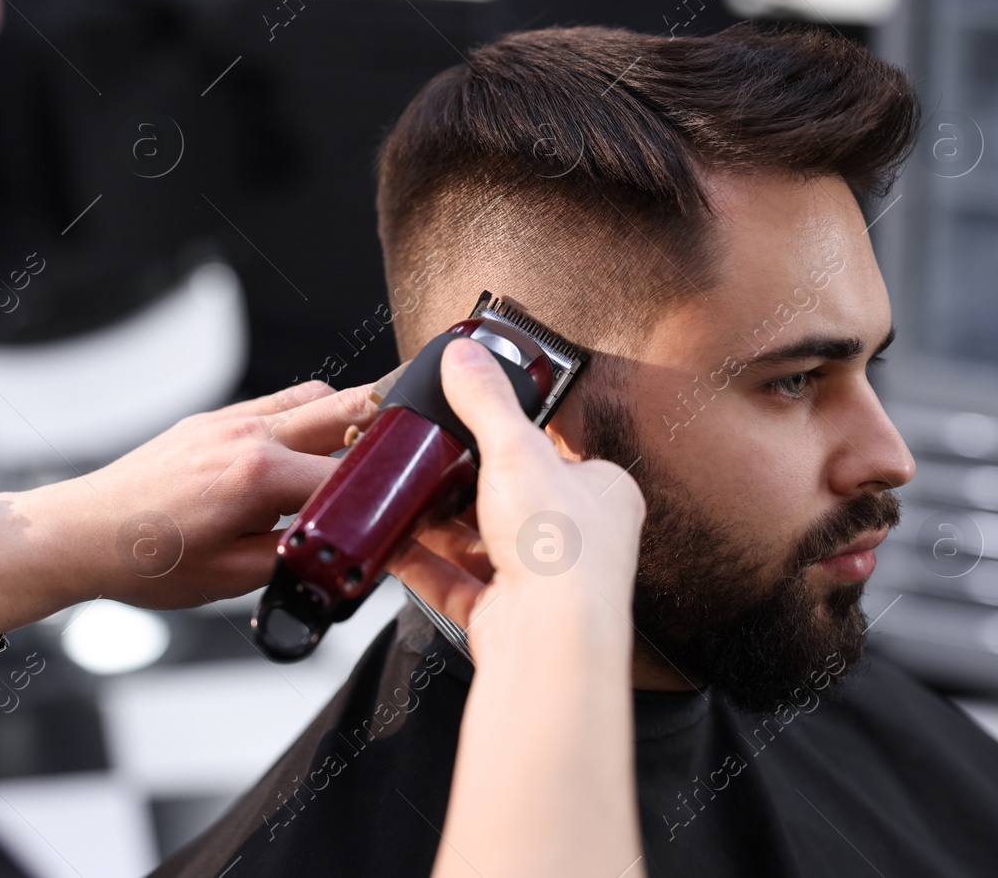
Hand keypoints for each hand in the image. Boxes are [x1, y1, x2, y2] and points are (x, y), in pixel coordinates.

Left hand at [8, 380, 378, 612]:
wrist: (83, 534)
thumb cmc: (145, 559)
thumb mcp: (233, 578)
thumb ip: (297, 559)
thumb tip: (337, 556)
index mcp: (258, 474)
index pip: (349, 478)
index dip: (383, 501)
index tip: (399, 517)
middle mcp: (249, 433)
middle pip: (349, 408)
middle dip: (389, 434)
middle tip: (410, 465)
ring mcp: (231, 419)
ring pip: (317, 396)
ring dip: (348, 421)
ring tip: (359, 462)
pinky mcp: (215, 419)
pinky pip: (279, 403)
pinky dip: (307, 418)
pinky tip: (306, 453)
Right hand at [389, 338, 644, 647]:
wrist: (550, 640)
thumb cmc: (565, 555)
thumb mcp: (517, 451)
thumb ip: (486, 401)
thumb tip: (467, 357)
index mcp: (602, 494)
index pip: (557, 452)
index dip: (514, 437)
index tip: (475, 424)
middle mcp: (579, 542)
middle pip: (510, 499)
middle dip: (464, 485)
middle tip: (431, 462)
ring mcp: (541, 583)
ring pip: (479, 542)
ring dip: (438, 523)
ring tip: (405, 498)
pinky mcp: (504, 615)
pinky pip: (454, 582)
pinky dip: (422, 562)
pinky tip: (395, 544)